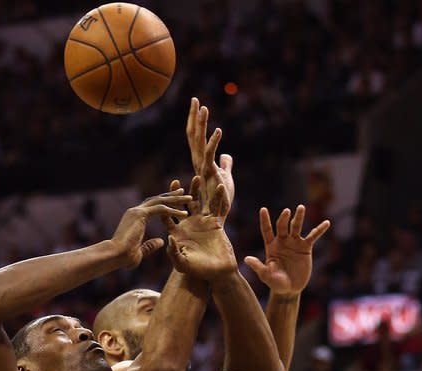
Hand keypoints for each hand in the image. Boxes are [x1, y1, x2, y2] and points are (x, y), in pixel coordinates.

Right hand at [111, 189, 191, 267]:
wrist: (114, 255)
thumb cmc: (124, 257)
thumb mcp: (141, 251)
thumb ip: (150, 245)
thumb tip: (160, 242)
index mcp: (134, 218)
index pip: (152, 207)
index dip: (164, 204)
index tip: (175, 203)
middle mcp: (135, 211)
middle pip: (157, 200)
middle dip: (172, 196)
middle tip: (184, 193)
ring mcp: (136, 211)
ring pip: (160, 201)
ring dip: (176, 199)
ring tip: (189, 198)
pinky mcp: (140, 214)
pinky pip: (160, 209)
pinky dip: (173, 210)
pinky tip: (183, 213)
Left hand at [165, 178, 235, 279]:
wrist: (218, 272)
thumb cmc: (198, 271)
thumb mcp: (182, 263)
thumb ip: (174, 252)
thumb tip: (168, 237)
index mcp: (176, 233)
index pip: (166, 217)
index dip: (163, 207)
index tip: (161, 198)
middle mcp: (188, 224)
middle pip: (180, 205)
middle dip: (178, 194)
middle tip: (175, 182)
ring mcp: (201, 222)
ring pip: (198, 202)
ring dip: (197, 190)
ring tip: (197, 177)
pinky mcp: (215, 222)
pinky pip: (217, 207)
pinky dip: (219, 196)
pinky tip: (220, 186)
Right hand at [186, 98, 233, 217]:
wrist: (217, 220)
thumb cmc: (220, 202)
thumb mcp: (225, 178)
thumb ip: (225, 165)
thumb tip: (227, 155)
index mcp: (201, 162)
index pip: (196, 138)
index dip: (196, 121)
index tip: (197, 104)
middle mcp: (198, 164)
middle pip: (194, 136)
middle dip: (194, 117)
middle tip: (194, 99)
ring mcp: (202, 169)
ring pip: (199, 142)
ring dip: (201, 124)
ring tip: (203, 107)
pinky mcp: (209, 175)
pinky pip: (210, 156)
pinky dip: (214, 143)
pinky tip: (219, 130)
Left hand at [244, 205, 329, 295]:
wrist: (290, 289)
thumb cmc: (275, 282)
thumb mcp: (266, 275)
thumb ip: (258, 266)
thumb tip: (246, 259)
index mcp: (271, 246)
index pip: (266, 230)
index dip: (264, 220)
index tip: (263, 209)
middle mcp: (282, 242)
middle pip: (282, 226)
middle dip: (284, 218)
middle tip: (287, 211)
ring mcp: (294, 243)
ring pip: (296, 227)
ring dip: (299, 217)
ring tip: (301, 207)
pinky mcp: (305, 248)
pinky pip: (313, 237)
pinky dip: (319, 230)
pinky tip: (326, 222)